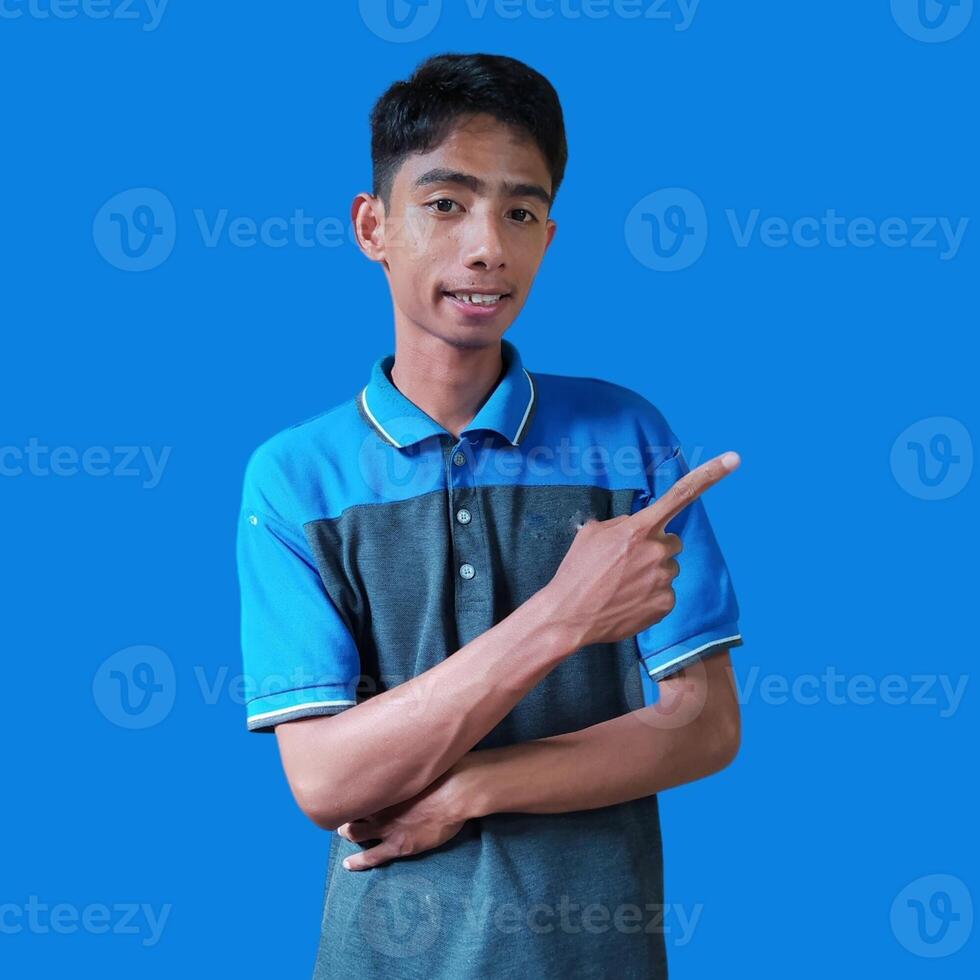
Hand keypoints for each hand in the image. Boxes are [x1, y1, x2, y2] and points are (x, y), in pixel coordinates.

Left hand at [335, 761, 471, 870]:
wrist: (457, 794)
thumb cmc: (444, 771)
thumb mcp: (419, 758)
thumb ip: (405, 757)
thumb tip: (402, 745)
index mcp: (383, 783)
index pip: (356, 787)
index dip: (349, 788)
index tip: (346, 785)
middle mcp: (380, 805)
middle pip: (352, 810)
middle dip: (344, 811)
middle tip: (342, 809)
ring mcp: (387, 827)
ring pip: (356, 833)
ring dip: (348, 833)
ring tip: (343, 833)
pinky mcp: (398, 845)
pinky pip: (373, 857)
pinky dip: (358, 862)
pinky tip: (348, 864)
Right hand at [545, 450, 740, 647]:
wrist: (570, 616)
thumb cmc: (577, 572)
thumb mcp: (592, 534)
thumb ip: (621, 524)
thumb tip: (636, 525)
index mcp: (640, 528)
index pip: (681, 494)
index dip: (710, 475)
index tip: (734, 459)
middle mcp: (658, 550)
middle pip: (671, 542)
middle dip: (655, 549)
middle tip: (627, 564)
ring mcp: (664, 579)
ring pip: (668, 569)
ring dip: (651, 574)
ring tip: (622, 586)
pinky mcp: (666, 604)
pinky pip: (666, 594)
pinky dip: (650, 597)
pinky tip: (628, 601)